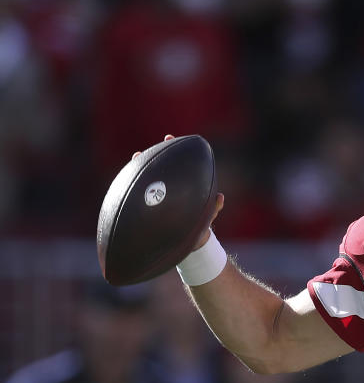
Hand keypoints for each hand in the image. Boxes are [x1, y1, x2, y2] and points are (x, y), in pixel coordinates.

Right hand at [132, 134, 224, 250]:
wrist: (188, 244)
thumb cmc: (199, 228)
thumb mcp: (207, 217)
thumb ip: (214, 208)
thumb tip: (220, 197)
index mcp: (183, 187)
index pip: (177, 164)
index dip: (173, 150)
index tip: (169, 138)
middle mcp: (170, 189)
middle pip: (162, 167)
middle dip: (156, 153)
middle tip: (153, 145)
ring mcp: (159, 197)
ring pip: (148, 179)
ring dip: (140, 167)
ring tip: (136, 157)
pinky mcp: (150, 207)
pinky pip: (140, 196)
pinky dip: (134, 189)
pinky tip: (126, 183)